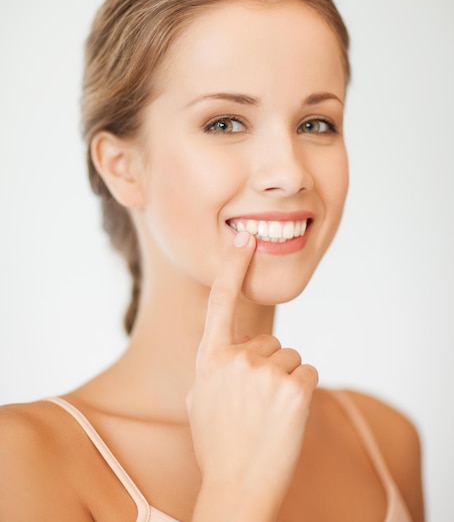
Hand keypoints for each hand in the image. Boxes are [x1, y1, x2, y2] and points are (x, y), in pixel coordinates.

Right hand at [187, 231, 317, 518]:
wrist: (236, 487)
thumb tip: (228, 350)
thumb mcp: (200, 398)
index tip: (245, 238)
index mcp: (209, 359)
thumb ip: (213, 366)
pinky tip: (285, 418)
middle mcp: (235, 359)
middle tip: (255, 405)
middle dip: (267, 366)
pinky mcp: (295, 388)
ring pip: (290, 358)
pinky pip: (307, 372)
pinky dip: (302, 392)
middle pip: (269, 342)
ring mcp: (265, 372)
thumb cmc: (217, 444)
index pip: (221, 302)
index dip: (233, 266)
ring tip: (268, 415)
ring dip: (285, 381)